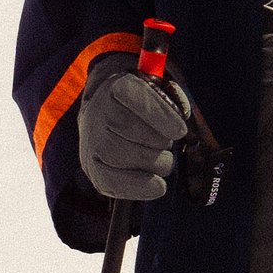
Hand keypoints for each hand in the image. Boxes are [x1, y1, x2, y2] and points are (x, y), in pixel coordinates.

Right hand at [78, 64, 193, 200]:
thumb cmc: (141, 108)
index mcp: (118, 86)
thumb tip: (181, 118)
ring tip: (163, 160)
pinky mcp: (92, 166)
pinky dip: (138, 187)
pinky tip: (157, 186)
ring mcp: (91, 141)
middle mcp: (98, 111)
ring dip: (152, 162)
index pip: (135, 95)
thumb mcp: (158, 92)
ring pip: (119, 155)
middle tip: (168, 145)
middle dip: (156, 141)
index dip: (159, 114)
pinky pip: (110, 181)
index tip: (180, 131)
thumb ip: (173, 99)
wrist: (104, 116)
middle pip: (126, 126)